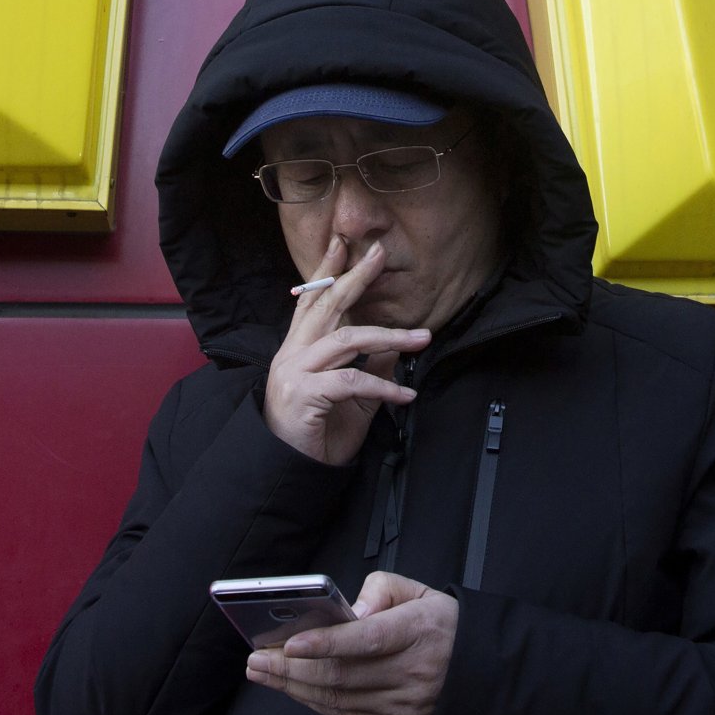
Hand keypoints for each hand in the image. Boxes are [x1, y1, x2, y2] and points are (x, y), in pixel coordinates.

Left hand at [244, 572, 456, 714]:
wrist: (484, 679)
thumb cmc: (445, 629)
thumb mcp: (423, 593)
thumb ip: (383, 589)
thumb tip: (353, 609)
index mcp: (420, 632)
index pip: (367, 639)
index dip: (326, 643)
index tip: (290, 642)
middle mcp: (412, 673)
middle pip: (342, 675)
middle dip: (291, 668)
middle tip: (258, 658)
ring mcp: (404, 705)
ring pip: (338, 700)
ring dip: (294, 688)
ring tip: (264, 673)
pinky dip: (315, 703)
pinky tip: (294, 689)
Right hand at [261, 235, 429, 465]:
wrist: (292, 471)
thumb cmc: (319, 432)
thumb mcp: (353, 396)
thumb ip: (369, 367)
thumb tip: (395, 346)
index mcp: (300, 348)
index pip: (312, 301)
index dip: (327, 271)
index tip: (343, 244)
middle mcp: (294, 353)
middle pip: (326, 306)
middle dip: (354, 277)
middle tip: (378, 254)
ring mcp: (296, 371)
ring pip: (347, 340)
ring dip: (390, 337)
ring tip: (422, 338)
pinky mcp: (305, 394)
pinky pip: (352, 381)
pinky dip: (384, 387)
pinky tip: (406, 394)